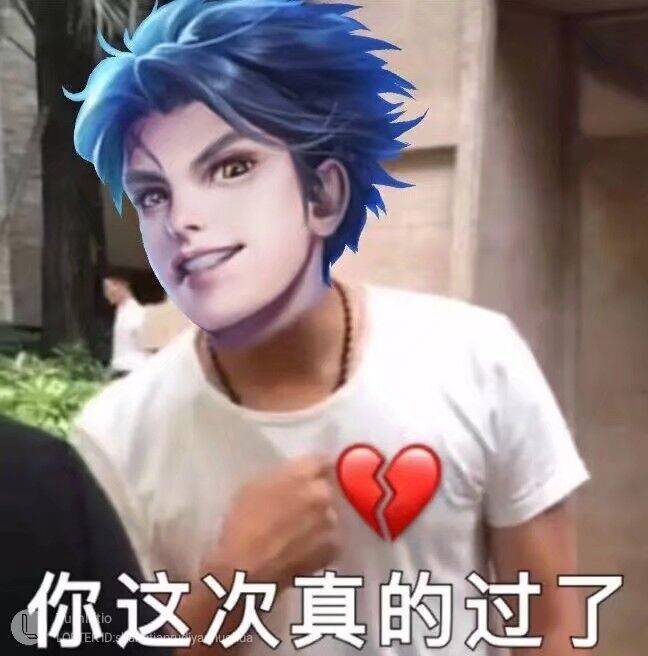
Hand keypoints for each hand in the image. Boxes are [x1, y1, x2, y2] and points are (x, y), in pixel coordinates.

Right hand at [210, 454, 340, 589]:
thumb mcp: (254, 486)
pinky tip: (303, 550)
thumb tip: (297, 476)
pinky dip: (321, 543)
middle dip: (317, 495)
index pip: (321, 461)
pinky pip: (331, 539)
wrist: (243, 569)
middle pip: (327, 488)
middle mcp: (322, 494)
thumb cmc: (241, 524)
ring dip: (320, 520)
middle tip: (299, 507)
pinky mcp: (334, 548)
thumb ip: (283, 476)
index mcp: (302, 474)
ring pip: (330, 515)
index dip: (315, 469)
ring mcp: (331, 522)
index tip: (310, 476)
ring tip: (299, 534)